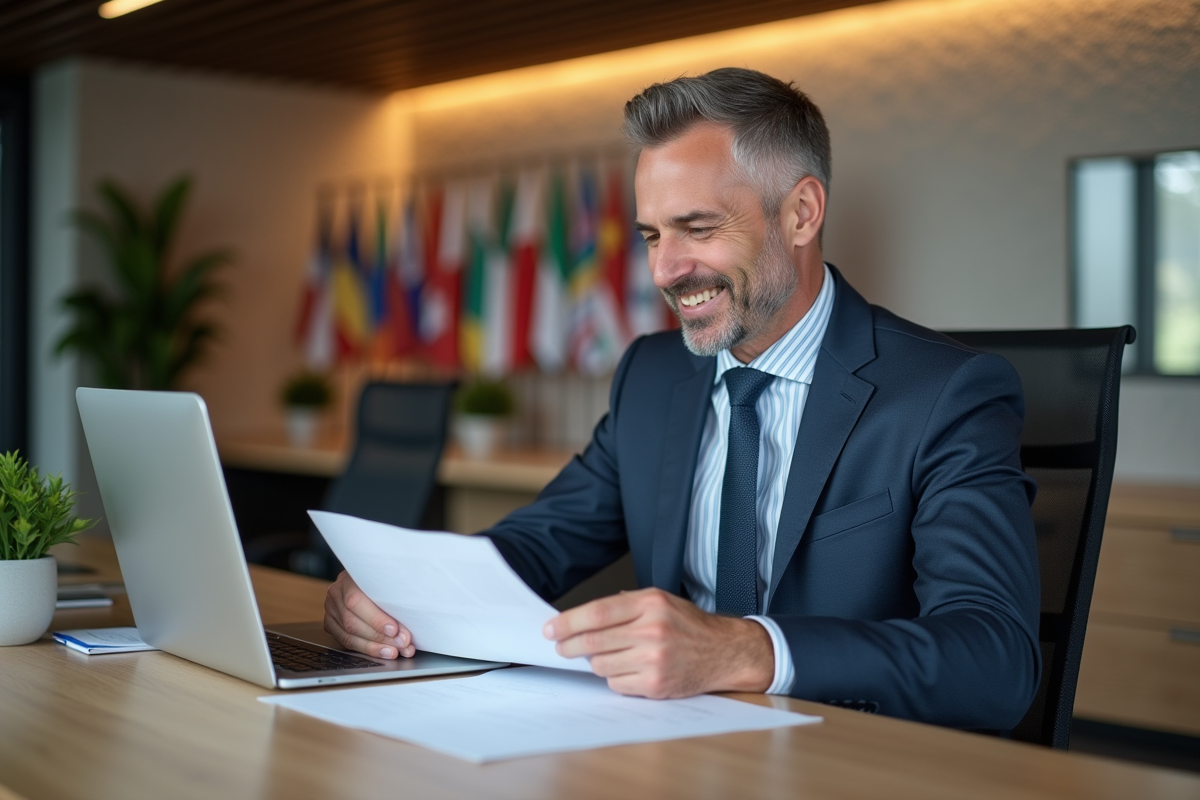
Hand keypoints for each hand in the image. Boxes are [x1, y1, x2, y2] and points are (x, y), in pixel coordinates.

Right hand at [323, 571, 414, 658]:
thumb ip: (394, 602)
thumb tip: (405, 634)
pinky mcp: (330, 623)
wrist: (367, 577)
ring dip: (374, 647)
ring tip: (393, 651)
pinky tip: (380, 652)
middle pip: (352, 622)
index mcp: (349, 578)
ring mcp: (331, 609)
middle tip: (401, 644)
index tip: (394, 630)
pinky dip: (365, 649)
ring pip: (348, 635)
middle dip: (379, 637)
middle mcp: (336, 592)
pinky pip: (346, 641)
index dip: (376, 619)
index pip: (356, 601)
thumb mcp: (387, 582)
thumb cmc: (383, 580)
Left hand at [544, 588, 773, 697]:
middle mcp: (652, 630)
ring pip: (601, 664)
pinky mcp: (656, 685)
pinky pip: (616, 684)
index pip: (597, 613)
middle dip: (570, 645)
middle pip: (594, 640)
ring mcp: (654, 660)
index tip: (551, 629)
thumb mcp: (661, 600)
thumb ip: (625, 604)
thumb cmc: (689, 625)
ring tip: (611, 655)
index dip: (568, 622)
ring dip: (597, 661)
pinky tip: (629, 669)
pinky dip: (615, 678)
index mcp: (651, 603)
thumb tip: (582, 617)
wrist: (724, 652)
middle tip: (561, 646)